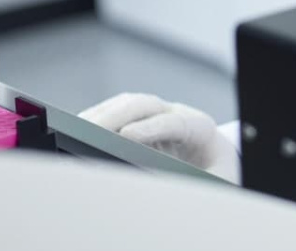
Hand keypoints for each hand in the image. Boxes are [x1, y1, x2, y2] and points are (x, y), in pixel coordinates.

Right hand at [79, 92, 239, 182]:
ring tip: (79, 129)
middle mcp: (176, 115)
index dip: (151, 127)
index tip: (128, 136)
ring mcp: (155, 116)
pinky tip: (80, 130)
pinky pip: (116, 115)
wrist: (215, 163)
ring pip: (126, 106)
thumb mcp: (216, 183)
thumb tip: (168, 189)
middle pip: (145, 105)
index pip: (175, 122)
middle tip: (91, 131)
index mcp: (200, 128)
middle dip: (118, 116)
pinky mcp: (138, 123)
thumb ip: (198, 185)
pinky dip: (97, 120)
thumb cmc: (215, 174)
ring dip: (102, 115)